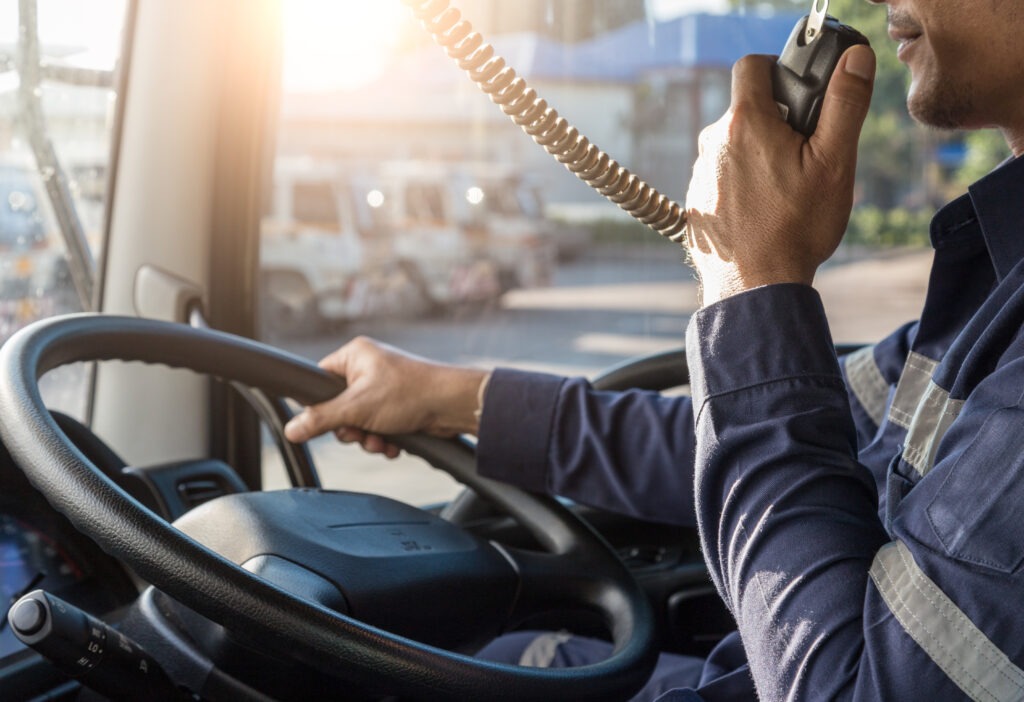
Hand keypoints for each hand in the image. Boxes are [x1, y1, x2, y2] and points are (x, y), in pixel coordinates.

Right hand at [283, 336, 486, 457]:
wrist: (453, 405)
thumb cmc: (410, 393)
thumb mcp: (357, 408)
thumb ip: (321, 419)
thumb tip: (292, 429)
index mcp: (354, 356)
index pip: (319, 381)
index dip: (321, 406)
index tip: (330, 421)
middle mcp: (368, 368)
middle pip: (338, 407)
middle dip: (351, 429)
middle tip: (361, 433)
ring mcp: (384, 388)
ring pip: (359, 421)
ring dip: (368, 437)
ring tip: (381, 440)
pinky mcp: (398, 406)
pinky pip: (377, 426)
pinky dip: (383, 438)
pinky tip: (393, 444)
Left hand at [684, 45, 875, 304]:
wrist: (754, 286)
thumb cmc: (796, 227)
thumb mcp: (834, 163)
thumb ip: (845, 104)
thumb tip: (855, 59)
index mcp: (744, 122)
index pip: (752, 65)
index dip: (779, 71)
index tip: (801, 97)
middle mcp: (712, 142)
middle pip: (747, 109)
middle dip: (777, 121)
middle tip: (805, 155)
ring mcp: (700, 173)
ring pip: (735, 145)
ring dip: (759, 155)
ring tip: (786, 191)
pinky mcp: (696, 200)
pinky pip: (723, 176)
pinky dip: (743, 183)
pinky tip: (763, 211)